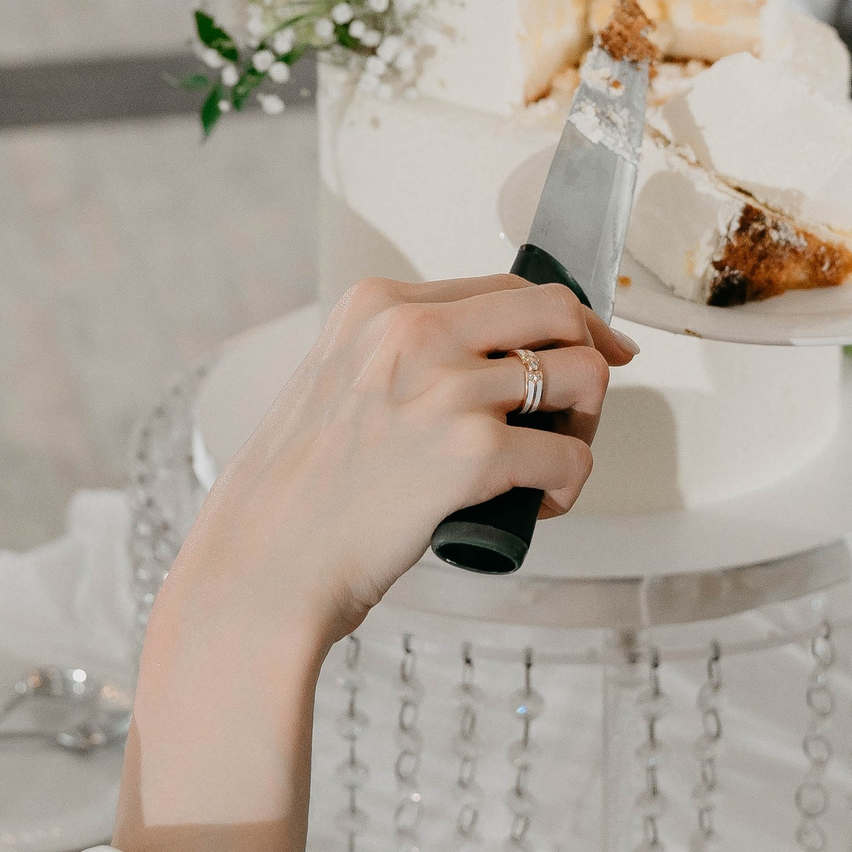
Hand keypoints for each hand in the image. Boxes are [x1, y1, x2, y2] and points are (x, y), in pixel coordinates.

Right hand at [175, 274, 635, 648]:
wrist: (262, 564)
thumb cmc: (296, 493)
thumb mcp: (338, 381)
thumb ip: (398, 357)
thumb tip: (483, 363)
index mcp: (380, 304)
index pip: (507, 288)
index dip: (560, 325)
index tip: (589, 351)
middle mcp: (416, 329)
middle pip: (559, 311)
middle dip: (589, 360)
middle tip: (576, 415)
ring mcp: (447, 387)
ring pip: (582, 377)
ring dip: (582, 429)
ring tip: (544, 468)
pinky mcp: (472, 453)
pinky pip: (571, 457)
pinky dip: (568, 487)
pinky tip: (537, 506)